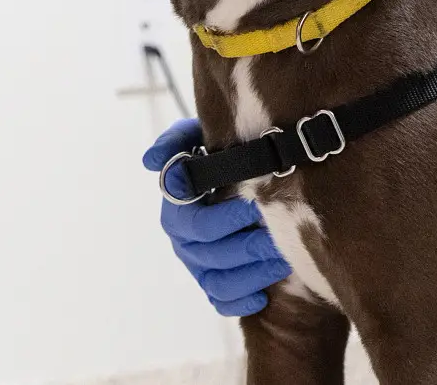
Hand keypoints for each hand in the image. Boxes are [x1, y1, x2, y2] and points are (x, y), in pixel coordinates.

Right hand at [142, 117, 291, 315]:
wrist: (238, 170)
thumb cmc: (216, 151)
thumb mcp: (195, 136)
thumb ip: (175, 142)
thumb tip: (151, 161)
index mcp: (178, 210)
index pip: (196, 224)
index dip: (225, 219)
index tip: (253, 206)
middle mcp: (184, 241)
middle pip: (213, 255)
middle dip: (250, 246)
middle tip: (282, 234)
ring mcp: (199, 264)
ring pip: (219, 282)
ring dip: (253, 274)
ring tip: (284, 258)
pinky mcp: (214, 282)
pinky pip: (222, 302)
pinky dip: (240, 302)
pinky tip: (264, 294)